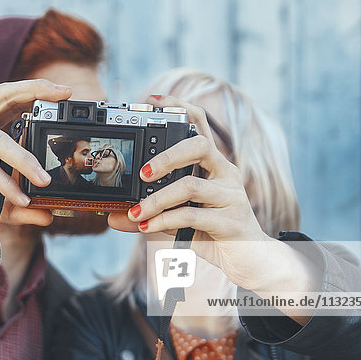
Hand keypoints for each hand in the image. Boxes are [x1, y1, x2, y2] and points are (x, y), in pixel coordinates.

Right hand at [0, 79, 70, 239]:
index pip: (4, 98)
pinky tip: (20, 200)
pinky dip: (4, 184)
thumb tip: (45, 215)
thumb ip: (12, 205)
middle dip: (34, 91)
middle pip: (0, 95)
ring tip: (45, 181)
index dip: (32, 90)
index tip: (63, 91)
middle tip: (64, 93)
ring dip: (25, 160)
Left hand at [109, 96, 317, 299]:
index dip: (178, 106)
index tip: (151, 99)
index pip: (200, 124)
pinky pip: (193, 214)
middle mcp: (226, 173)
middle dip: (167, 155)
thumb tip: (112, 216)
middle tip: (143, 172)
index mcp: (213, 164)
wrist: (248, 260)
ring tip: (136, 212)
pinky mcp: (232, 220)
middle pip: (200, 145)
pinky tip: (147, 227)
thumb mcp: (175, 219)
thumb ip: (148, 214)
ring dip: (157, 199)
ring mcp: (232, 195)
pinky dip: (164, 220)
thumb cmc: (211, 231)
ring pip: (191, 185)